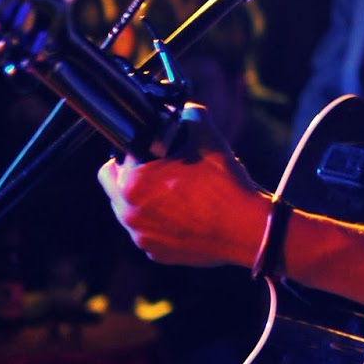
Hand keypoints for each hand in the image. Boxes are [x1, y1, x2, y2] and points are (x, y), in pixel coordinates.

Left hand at [98, 104, 272, 268]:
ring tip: (174, 192)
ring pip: (130, 211)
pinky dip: (160, 223)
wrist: (248, 229)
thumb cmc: (225, 185)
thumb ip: (189, 114)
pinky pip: (148, 232)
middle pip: (115, 187)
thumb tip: (184, 109)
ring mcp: (143, 238)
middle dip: (132, 175)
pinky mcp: (158, 254)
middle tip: (160, 169)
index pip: (115, 158)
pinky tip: (184, 214)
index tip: (154, 151)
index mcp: (132, 184)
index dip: (137, 150)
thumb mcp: (207, 136)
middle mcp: (130, 214)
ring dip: (144, 200)